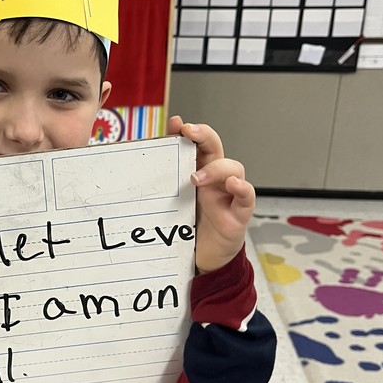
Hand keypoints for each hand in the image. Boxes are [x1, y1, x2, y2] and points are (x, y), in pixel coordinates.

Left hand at [167, 116, 254, 273]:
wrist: (204, 258)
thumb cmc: (189, 229)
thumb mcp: (171, 206)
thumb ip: (161, 189)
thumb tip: (135, 174)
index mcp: (197, 173)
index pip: (195, 145)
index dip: (188, 132)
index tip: (176, 124)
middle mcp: (215, 180)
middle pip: (215, 148)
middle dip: (204, 135)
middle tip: (189, 132)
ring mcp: (228, 194)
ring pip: (233, 168)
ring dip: (216, 168)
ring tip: (196, 178)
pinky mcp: (239, 213)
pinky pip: (246, 196)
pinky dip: (242, 188)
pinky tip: (233, 185)